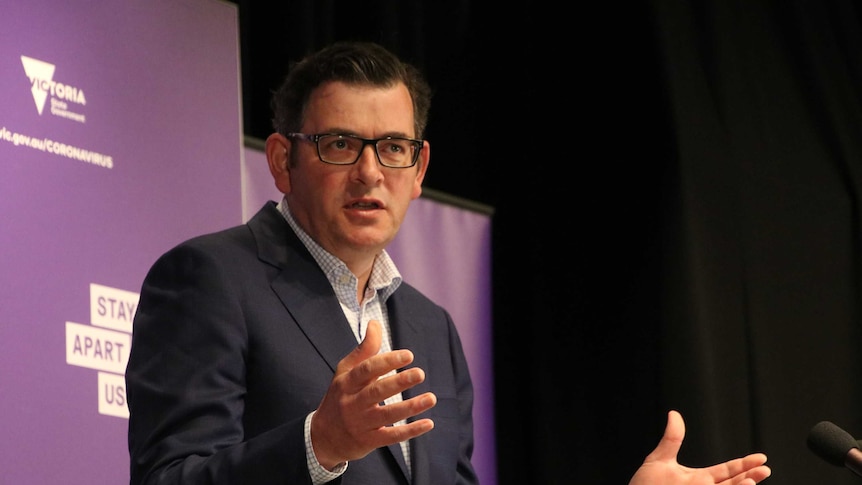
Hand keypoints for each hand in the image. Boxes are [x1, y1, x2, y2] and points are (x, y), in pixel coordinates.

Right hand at [310, 320, 436, 469]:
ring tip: (431, 398)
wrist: (322, 437)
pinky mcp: (369, 441)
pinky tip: (429, 423)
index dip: (387, 361)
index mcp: (347, 383)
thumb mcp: (345, 372)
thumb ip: (364, 350)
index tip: (408, 355)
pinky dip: (411, 431)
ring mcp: (361, 424)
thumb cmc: (340, 397)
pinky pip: (392, 436)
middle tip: (420, 373)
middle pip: (377, 392)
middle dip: (399, 382)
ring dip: (410, 407)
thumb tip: (375, 323)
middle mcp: (352, 403)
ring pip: (387, 415)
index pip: (366, 370)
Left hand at [629, 410, 771, 484]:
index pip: (726, 471)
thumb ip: (672, 439)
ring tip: (750, 483)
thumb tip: (674, 415)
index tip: (761, 458)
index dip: (743, 465)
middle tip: (764, 469)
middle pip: (732, 484)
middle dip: (749, 477)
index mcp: (699, 478)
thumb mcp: (658, 459)